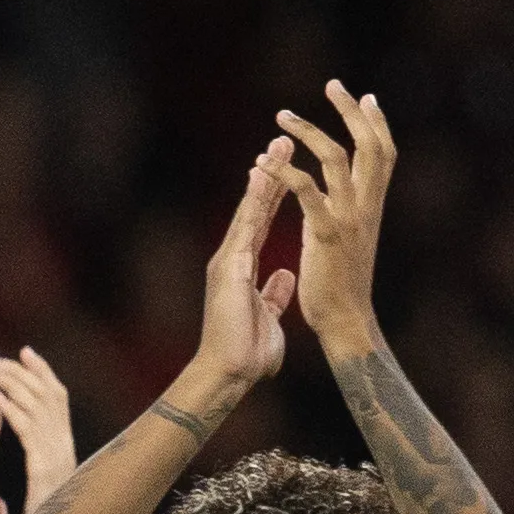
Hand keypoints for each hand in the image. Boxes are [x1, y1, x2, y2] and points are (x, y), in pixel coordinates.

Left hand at [0, 346, 78, 508]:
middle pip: (49, 399)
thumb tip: (4, 491)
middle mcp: (63, 454)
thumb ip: (28, 484)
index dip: (42, 377)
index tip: (25, 354)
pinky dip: (12, 413)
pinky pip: (28, 434)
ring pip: (38, 410)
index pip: (55, 406)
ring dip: (14, 386)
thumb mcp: (33, 505)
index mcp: (59, 458)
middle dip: (25, 374)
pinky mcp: (45, 471)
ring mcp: (57, 461)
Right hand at [183, 140, 296, 409]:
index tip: (286, 167)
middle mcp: (232, 259)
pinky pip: (247, 227)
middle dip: (271, 173)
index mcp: (243, 270)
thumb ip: (274, 294)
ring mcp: (228, 261)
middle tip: (283, 140)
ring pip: (250, 209)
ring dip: (266, 175)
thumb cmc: (245, 355)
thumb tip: (284, 276)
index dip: (274, 194)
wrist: (227, 374)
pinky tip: (265, 175)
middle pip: (255, 208)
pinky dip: (257, 200)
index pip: (261, 223)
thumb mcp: (268, 318)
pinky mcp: (230, 268)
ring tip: (279, 144)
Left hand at [265, 80, 394, 351]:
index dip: (376, 123)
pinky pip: (307, 191)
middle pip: (369, 143)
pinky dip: (285, 173)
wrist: (344, 323)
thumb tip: (336, 202)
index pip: (382, 153)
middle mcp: (366, 206)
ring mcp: (348, 218)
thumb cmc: (339, 290)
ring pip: (336, 157)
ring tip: (281, 118)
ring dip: (308, 132)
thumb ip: (342, 218)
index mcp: (370, 208)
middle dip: (351, 111)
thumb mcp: (347, 244)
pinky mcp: (326, 233)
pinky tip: (265, 163)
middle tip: (332, 84)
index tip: (366, 97)